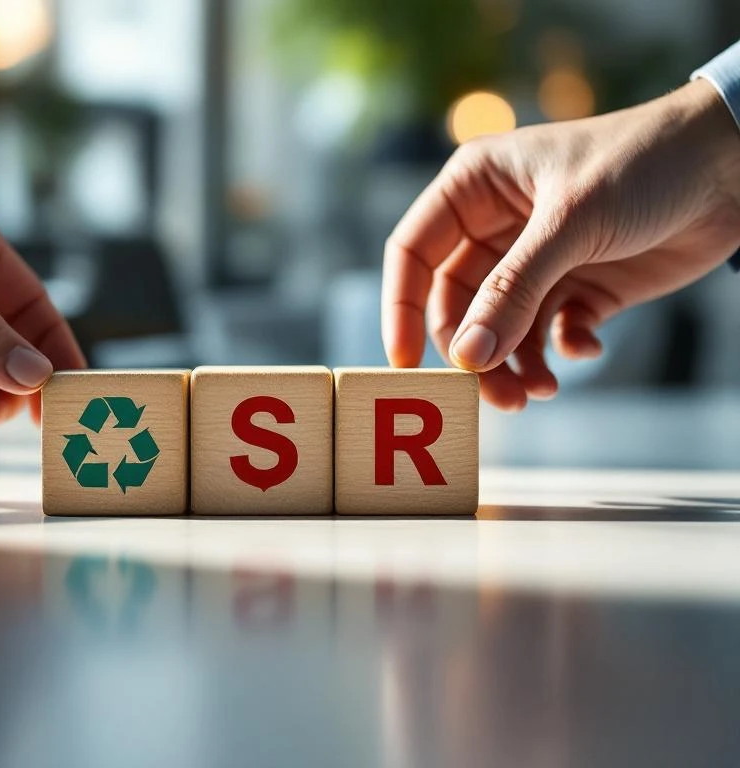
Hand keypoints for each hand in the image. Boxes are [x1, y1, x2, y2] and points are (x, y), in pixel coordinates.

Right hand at [382, 79, 739, 409]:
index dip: (402, 308)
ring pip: (499, 328)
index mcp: (475, 189)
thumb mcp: (569, 222)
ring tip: (540, 391)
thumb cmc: (644, 163)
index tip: (407, 362)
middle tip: (493, 394)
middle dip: (472, 351)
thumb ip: (513, 292)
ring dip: (513, 363)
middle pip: (455, 303)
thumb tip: (468, 357)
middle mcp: (496, 227)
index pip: (414, 253)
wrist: (734, 164)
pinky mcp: (577, 287)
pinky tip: (587, 348)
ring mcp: (536, 260)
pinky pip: (548, 334)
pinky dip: (561, 351)